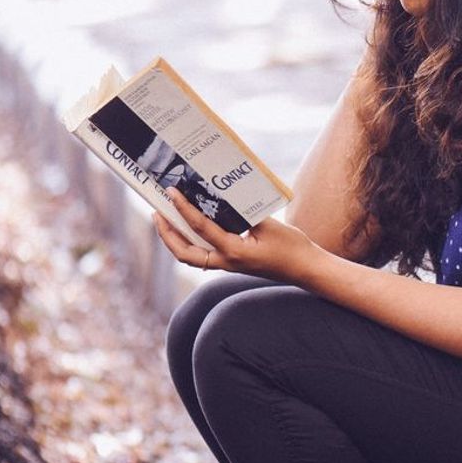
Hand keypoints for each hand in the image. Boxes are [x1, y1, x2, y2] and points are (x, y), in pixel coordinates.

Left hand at [153, 188, 323, 285]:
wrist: (305, 269)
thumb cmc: (292, 247)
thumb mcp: (269, 224)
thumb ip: (244, 213)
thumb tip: (223, 198)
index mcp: (235, 251)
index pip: (201, 228)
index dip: (183, 209)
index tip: (171, 193)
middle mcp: (226, 262)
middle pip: (184, 253)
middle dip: (166, 234)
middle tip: (157, 213)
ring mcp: (228, 265)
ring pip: (191, 256)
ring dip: (175, 239)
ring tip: (165, 220)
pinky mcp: (232, 263)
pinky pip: (203, 254)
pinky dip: (191, 242)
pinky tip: (189, 228)